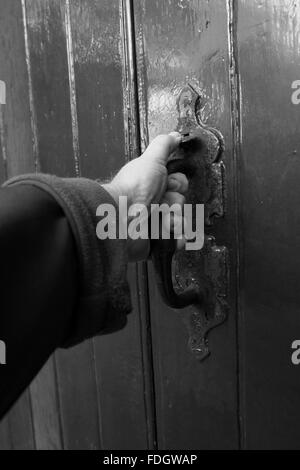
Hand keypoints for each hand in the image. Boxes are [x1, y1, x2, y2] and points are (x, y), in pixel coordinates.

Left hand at [103, 132, 187, 261]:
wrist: (120, 219)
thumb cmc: (132, 190)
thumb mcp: (150, 159)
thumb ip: (163, 145)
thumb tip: (174, 135)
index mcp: (152, 184)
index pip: (178, 184)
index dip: (178, 184)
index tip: (168, 184)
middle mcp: (152, 203)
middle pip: (180, 203)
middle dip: (175, 204)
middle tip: (162, 203)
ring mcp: (153, 223)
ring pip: (180, 222)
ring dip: (175, 221)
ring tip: (162, 221)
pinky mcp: (154, 242)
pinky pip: (175, 242)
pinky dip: (175, 240)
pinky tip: (166, 234)